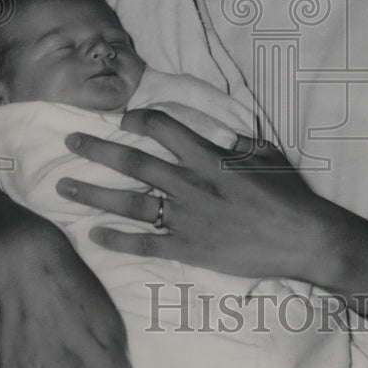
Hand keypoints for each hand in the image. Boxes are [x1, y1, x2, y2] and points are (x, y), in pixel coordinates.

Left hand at [56, 108, 342, 284]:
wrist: (303, 239)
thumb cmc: (288, 194)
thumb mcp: (264, 155)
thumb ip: (234, 141)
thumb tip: (216, 129)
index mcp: (208, 157)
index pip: (163, 128)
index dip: (138, 119)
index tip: (123, 118)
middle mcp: (190, 185)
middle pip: (133, 162)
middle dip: (98, 149)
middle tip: (71, 140)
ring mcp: (186, 219)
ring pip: (129, 203)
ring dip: (93, 193)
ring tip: (64, 186)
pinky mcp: (188, 249)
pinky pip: (144, 244)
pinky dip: (117, 240)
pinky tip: (92, 234)